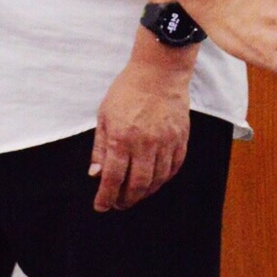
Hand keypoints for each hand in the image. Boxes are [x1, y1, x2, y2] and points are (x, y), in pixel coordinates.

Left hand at [91, 45, 194, 210]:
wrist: (160, 70)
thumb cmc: (128, 90)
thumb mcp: (104, 116)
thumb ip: (100, 147)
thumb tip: (96, 174)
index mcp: (122, 138)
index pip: (113, 179)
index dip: (106, 197)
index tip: (102, 206)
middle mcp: (145, 144)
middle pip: (137, 185)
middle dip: (126, 200)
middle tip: (119, 203)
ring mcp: (166, 141)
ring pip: (157, 179)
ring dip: (145, 192)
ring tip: (136, 194)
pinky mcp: (181, 137)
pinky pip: (174, 166)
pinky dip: (164, 178)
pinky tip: (156, 179)